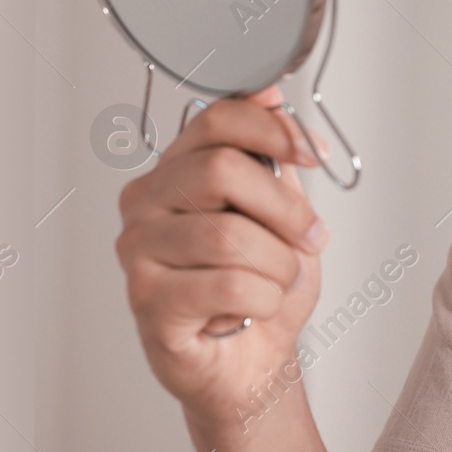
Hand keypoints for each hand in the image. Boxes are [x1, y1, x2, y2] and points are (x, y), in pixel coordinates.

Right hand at [115, 85, 330, 421]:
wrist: (253, 359)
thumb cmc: (260, 282)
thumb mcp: (279, 209)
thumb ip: (272, 154)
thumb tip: (270, 92)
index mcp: (176, 168)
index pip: (217, 118)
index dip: (273, 129)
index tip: (313, 153)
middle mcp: (146, 202)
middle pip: (221, 170)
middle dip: (284, 207)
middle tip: (309, 236)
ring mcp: (138, 251)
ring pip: (229, 235)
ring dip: (278, 264)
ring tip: (279, 280)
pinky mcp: (146, 300)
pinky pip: (226, 285)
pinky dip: (263, 298)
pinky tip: (254, 307)